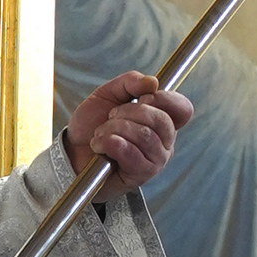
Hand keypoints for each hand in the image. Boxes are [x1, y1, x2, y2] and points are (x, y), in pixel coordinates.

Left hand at [64, 70, 192, 185]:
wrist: (73, 152)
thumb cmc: (92, 125)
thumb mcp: (107, 94)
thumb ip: (129, 82)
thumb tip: (152, 82)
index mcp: (162, 120)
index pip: (183, 109)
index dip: (165, 99)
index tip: (143, 97)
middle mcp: (164, 142)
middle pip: (162, 121)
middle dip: (129, 112)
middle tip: (111, 116)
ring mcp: (155, 160)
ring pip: (144, 136)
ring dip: (114, 129)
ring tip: (101, 133)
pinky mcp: (141, 175)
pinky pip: (130, 153)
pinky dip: (109, 143)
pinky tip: (99, 146)